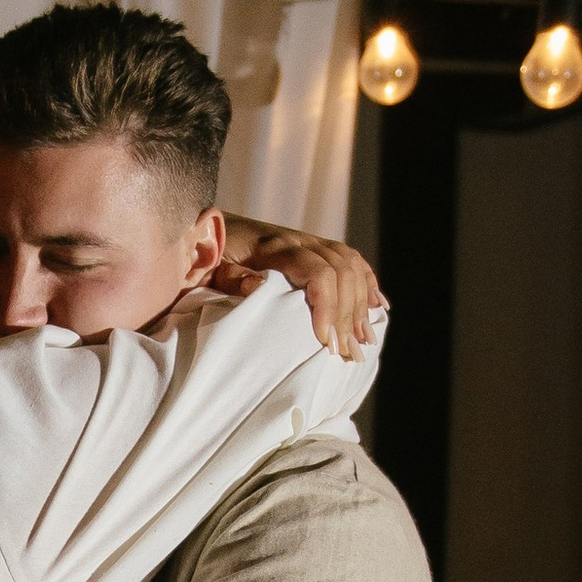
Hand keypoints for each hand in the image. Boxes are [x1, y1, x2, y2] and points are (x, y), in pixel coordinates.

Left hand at [215, 222, 383, 360]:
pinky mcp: (313, 246)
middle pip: (341, 272)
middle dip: (348, 315)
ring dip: (361, 304)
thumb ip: (232, 278)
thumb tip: (259, 287)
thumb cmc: (206, 256)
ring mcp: (309, 241)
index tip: (325, 340)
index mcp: (276, 246)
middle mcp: (299, 240)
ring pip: (350, 266)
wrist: (206, 228)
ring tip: (365, 339)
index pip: (318, 273)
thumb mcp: (211, 269)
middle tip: (349, 353)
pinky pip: (350, 260)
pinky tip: (376, 306)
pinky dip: (366, 282)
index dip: (327, 307)